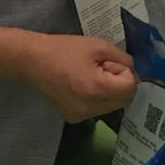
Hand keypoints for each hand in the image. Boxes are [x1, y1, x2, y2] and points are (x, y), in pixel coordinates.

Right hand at [20, 33, 137, 122]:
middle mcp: (90, 108)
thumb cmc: (64, 50)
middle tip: (102, 68)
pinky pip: (97, 110)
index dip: (126, 73)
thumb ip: (123, 58)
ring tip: (90, 75)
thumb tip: (132, 71)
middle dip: (120, 83)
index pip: (131, 88)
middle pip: (124, 100)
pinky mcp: (72, 118)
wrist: (32, 61)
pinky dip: (97, 98)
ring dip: (110, 91)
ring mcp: (80, 116)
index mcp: (97, 89)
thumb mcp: (99, 46)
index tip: (111, 63)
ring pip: (111, 106)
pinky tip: (81, 85)